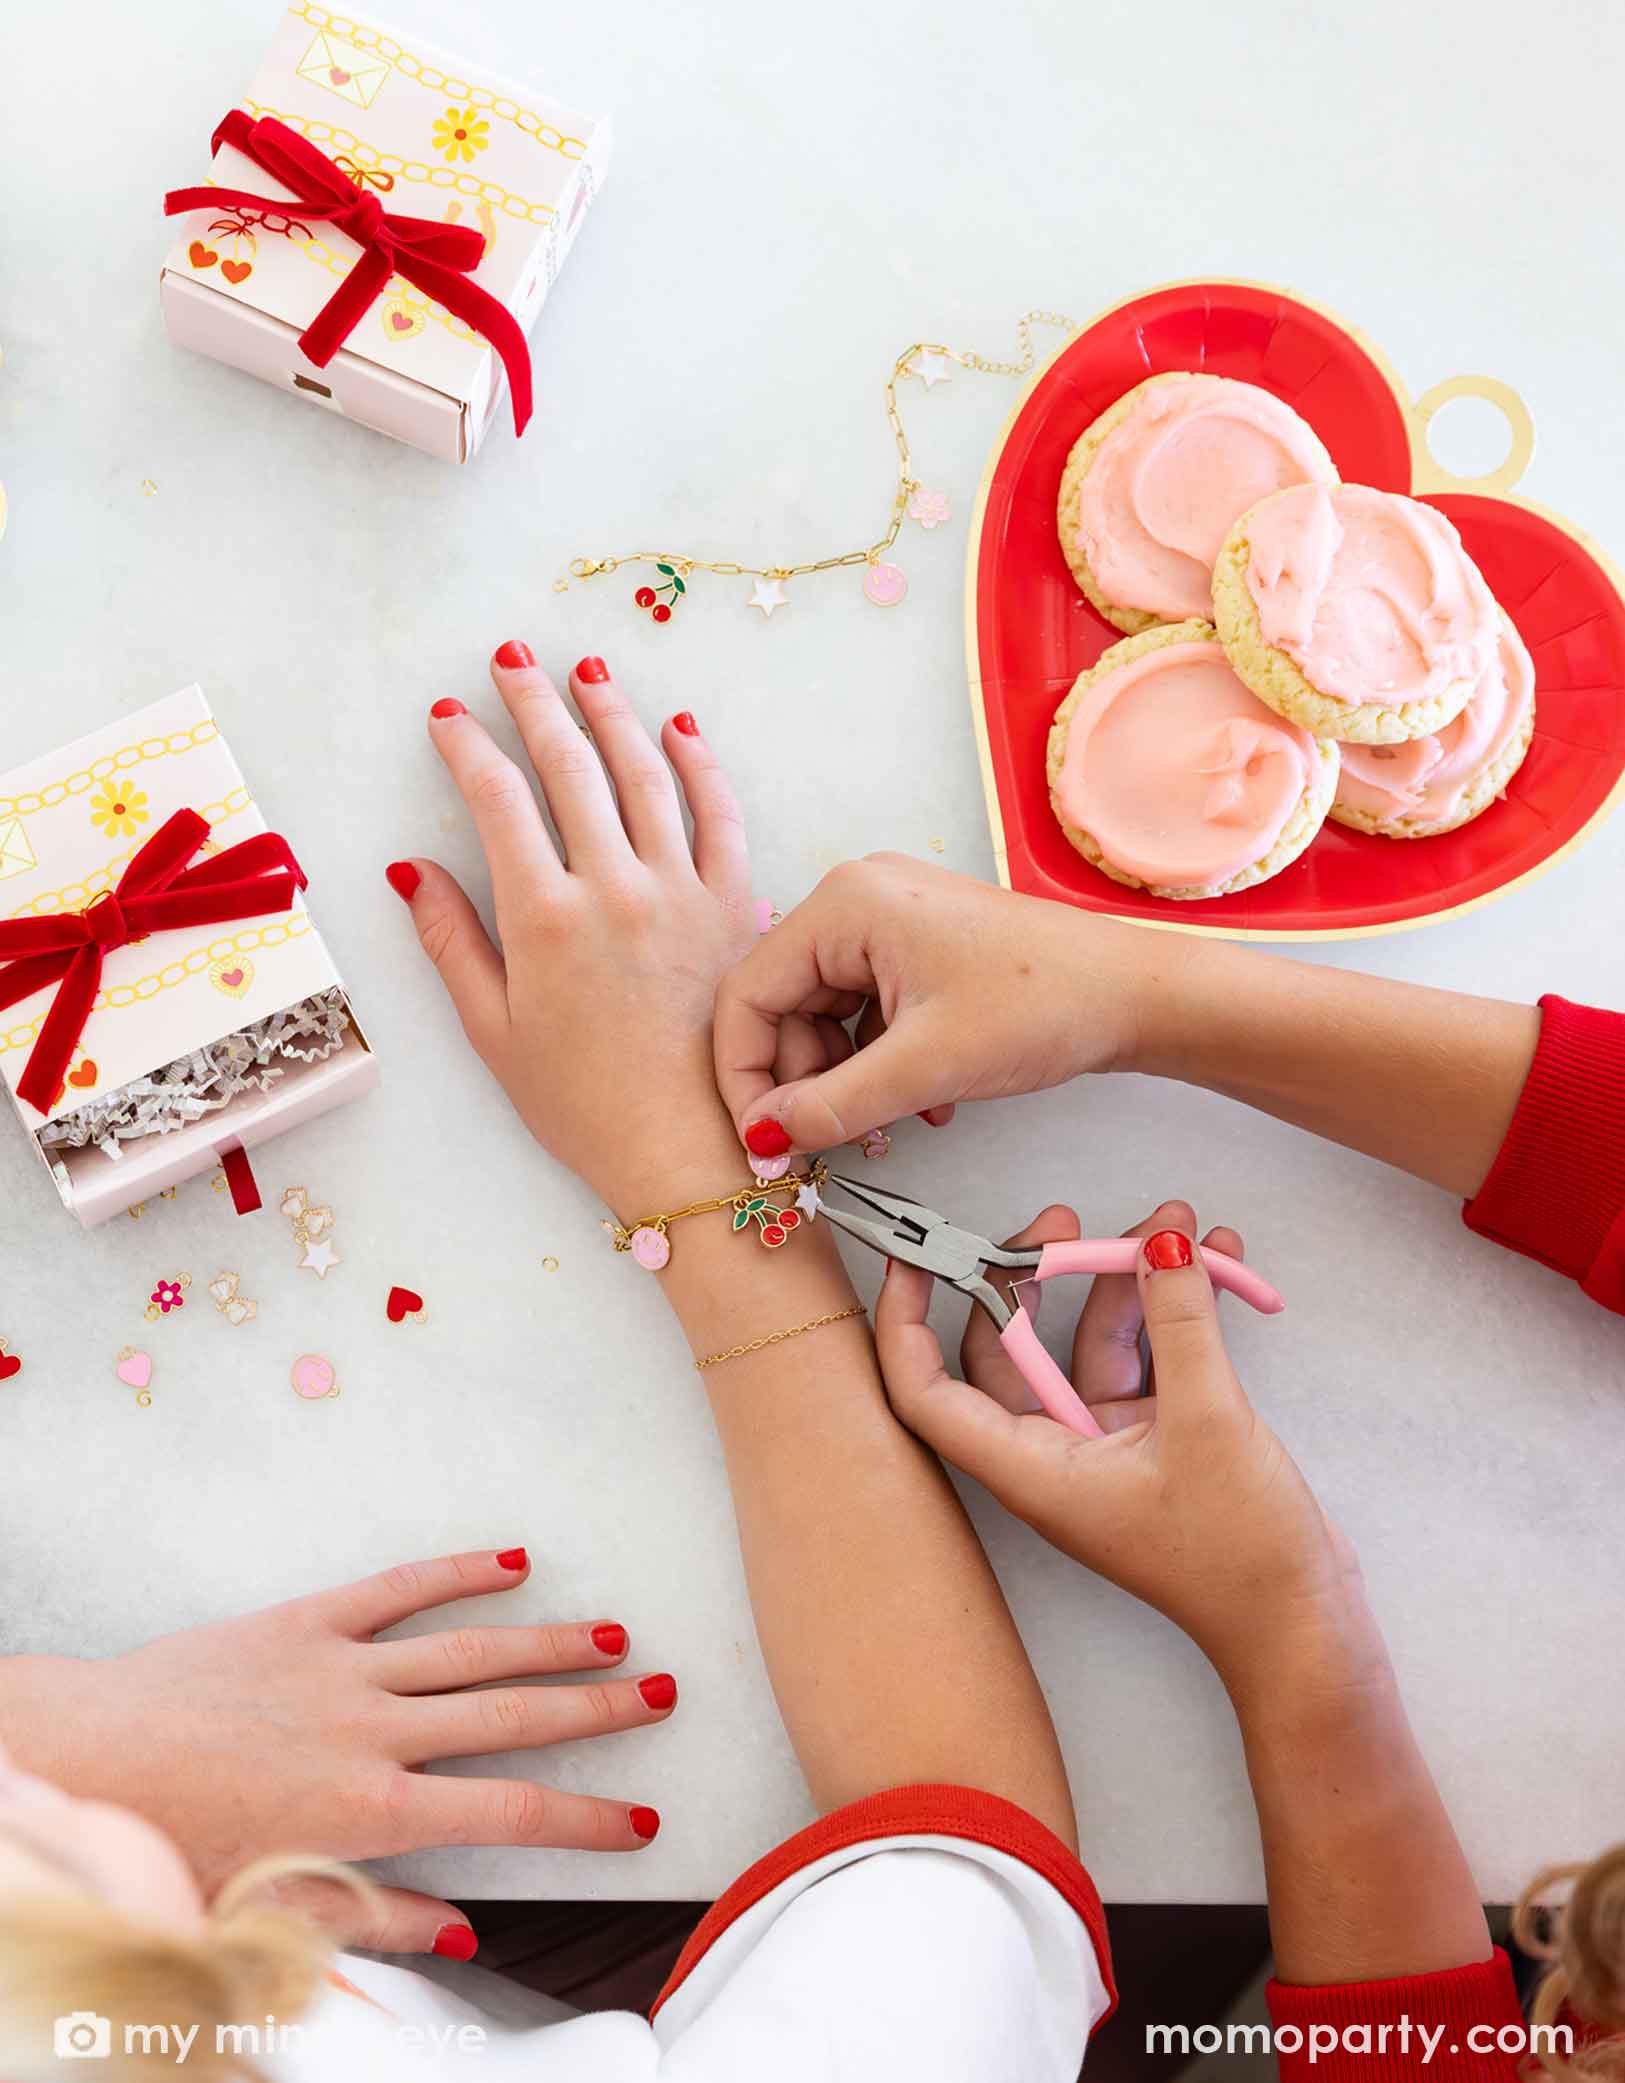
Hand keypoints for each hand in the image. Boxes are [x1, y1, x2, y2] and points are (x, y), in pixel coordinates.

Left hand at [1, 1548, 674, 1953]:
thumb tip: (466, 1935)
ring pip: (471, 1649)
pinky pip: (397, 1588)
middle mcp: (373, 1733)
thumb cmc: (171, 1847)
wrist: (87, 1760)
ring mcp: (343, 1668)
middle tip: (659, 1695)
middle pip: (511, 1717)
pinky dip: (458, 1572)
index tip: (639, 1819)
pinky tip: (512, 1561)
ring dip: (548, 1642)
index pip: (507, 1814)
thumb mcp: (271, 1914)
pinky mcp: (307, 1621)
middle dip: (595, 1709)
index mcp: (369, 1813)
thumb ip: (376, 1920)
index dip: (583, 1820)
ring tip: (611, 1636)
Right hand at [392, 650, 756, 1209]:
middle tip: (511, 658)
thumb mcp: (494, 1033)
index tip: (449, 716)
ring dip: (611, 711)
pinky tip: (678, 726)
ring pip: (644, 773)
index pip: (497, 799)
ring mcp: (681, 891)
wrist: (688, 1150)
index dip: (468, 747)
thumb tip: (411, 872)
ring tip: (586, 668)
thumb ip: (452, 944)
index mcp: (544, 919)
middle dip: (533, 701)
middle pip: (569, 765)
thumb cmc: (583, 1104)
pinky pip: (719, 814)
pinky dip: (699, 762)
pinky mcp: (736, 905)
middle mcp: (614, 889)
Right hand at [712, 853, 1158, 1152]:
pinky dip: (877, 1061)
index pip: (749, 994)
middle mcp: (857, 899)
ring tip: (890, 1121)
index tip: (761, 1139)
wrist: (1135, 995)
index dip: (744, 1074)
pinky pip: (864, 1010)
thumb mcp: (926, 1066)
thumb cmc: (1045, 1005)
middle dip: (802, 1080)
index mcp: (845, 904)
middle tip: (827, 1141)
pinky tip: (920, 1097)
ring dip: (844, 1078)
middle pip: (782, 1005)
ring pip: (824, 1015)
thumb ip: (832, 1105)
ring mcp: (889, 920)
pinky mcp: (918, 946)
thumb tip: (763, 1136)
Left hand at [877, 1200, 1363, 1691]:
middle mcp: (1052, 1454)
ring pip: (1086, 1340)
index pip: (928, 1391)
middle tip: (1070, 1220)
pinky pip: (1145, 1356)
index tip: (917, 1255)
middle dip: (1036, 1274)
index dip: (907, 1322)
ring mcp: (1103, 1445)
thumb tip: (1162, 1243)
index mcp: (1030, 1468)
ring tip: (1177, 1224)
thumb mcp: (1207, 1422)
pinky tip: (1217, 1265)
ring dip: (1127, 1279)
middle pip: (1009, 1347)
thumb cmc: (1238, 1557)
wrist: (1302, 1628)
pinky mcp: (1154, 1439)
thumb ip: (1181, 1324)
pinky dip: (1174, 1313)